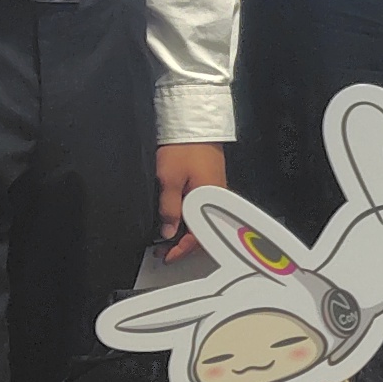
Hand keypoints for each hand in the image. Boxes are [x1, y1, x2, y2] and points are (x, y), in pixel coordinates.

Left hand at [156, 142, 226, 256]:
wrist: (194, 124)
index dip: (181, 250)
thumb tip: (168, 233)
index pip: (198, 236)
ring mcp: (216, 191)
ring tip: (169, 238)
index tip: (167, 257)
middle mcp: (216, 199)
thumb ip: (169, 209)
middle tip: (166, 251)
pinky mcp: (212, 184)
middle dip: (185, 245)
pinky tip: (179, 219)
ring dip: (187, 232)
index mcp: (209, 201)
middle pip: (204, 231)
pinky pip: (203, 210)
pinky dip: (191, 219)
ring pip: (203, 221)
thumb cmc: (184, 149)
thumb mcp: (169, 180)